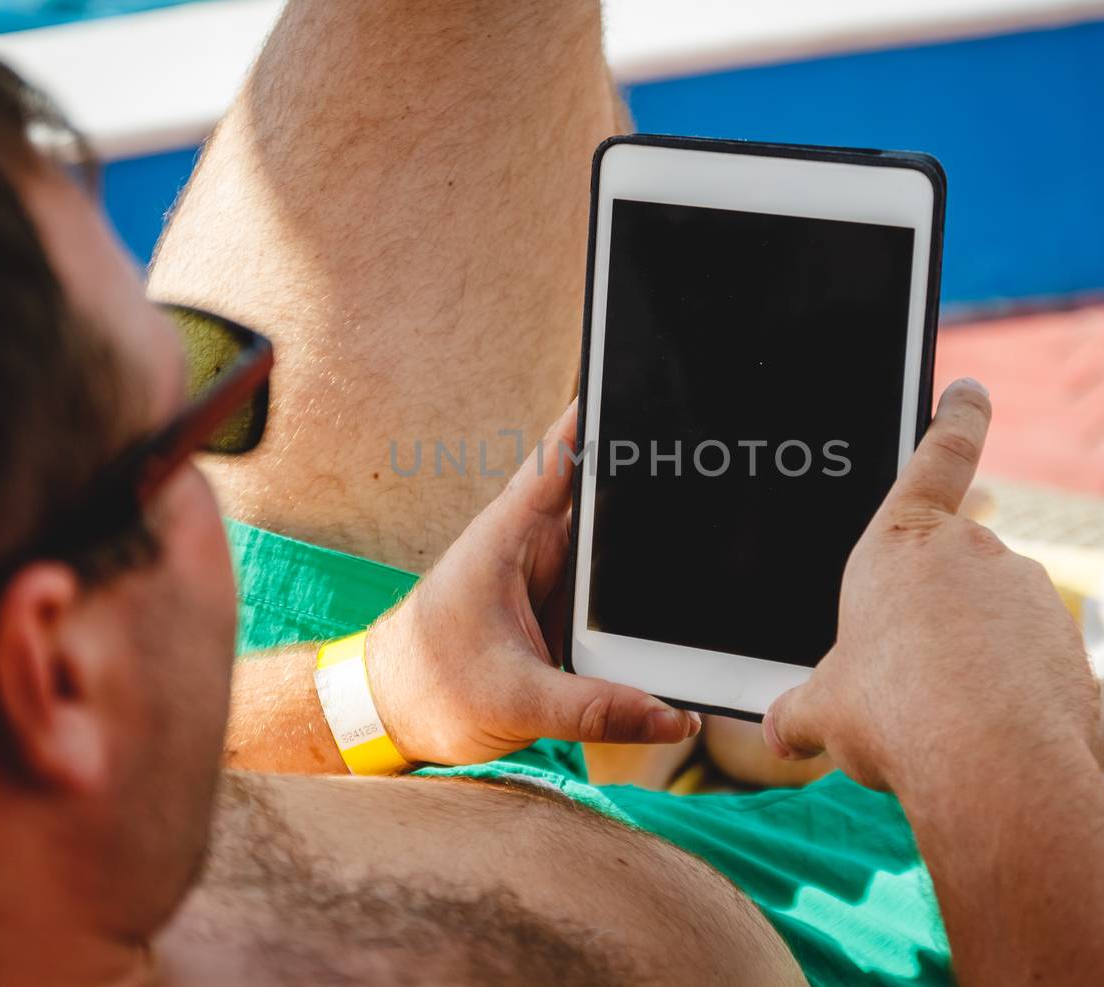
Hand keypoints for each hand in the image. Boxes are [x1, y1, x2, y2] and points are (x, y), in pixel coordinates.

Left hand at [364, 401, 700, 765]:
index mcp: (511, 535)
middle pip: (605, 495)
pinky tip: (676, 605)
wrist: (389, 717)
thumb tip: (671, 716)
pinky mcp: (561, 612)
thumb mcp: (515, 701)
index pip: (563, 455)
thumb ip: (596, 708)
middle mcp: (534, 545)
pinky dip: (640, 597)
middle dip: (651, 487)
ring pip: (616, 547)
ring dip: (650, 548)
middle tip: (714, 477)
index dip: (603, 416)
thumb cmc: (427, 688)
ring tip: (706, 545)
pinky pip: (612, 593)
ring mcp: (550, 578)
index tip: (645, 384)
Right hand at [762, 379, 1097, 791]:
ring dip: (976, 655)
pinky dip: (1014, 689)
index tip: (971, 392)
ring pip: (996, 619)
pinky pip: (1033, 661)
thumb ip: (801, 709)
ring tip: (947, 717)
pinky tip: (991, 731)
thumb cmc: (890, 712)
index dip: (956, 419)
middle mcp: (970, 552)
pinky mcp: (1067, 643)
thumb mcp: (824, 710)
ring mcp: (1027, 593)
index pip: (936, 458)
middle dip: (941, 611)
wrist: (988, 761)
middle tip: (915, 672)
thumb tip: (777, 727)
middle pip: (956, 565)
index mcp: (898, 544)